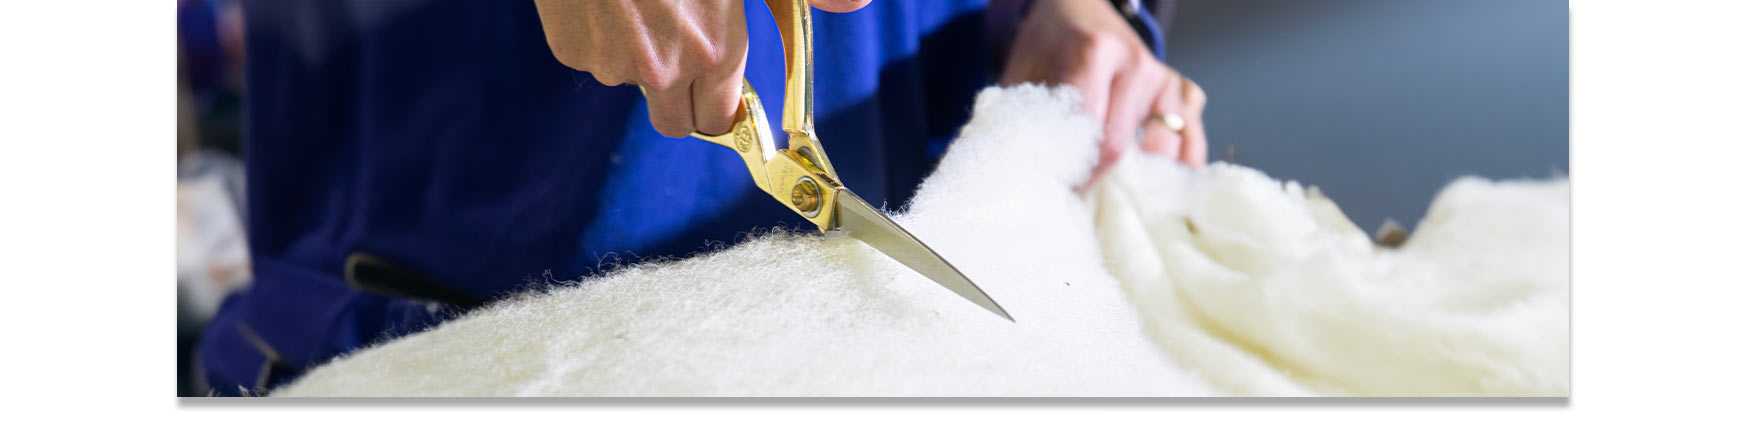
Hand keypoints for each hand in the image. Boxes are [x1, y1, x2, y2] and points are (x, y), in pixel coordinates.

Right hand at [533, 0, 870, 137]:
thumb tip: (855, 5)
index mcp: (714, 51)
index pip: (720, 122)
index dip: (722, 106)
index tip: (720, 88)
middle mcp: (663, 70)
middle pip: (675, 122)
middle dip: (681, 97)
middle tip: (683, 51)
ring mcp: (612, 63)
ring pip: (632, 80)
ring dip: (638, 57)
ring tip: (641, 3)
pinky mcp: (570, 50)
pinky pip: (593, 58)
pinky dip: (601, 35)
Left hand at [997, 0, 1207, 184]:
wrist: (1082, 13)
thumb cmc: (1050, 46)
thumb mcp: (1024, 72)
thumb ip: (1025, 117)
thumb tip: (1025, 173)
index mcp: (1096, 50)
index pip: (1083, 127)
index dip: (1066, 166)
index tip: (1053, 189)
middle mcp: (1137, 63)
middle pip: (1118, 145)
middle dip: (1092, 179)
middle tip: (1074, 197)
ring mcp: (1166, 79)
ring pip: (1163, 150)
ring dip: (1136, 180)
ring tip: (1110, 196)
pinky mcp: (1186, 93)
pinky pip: (1193, 143)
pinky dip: (1177, 169)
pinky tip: (1154, 186)